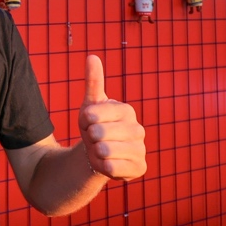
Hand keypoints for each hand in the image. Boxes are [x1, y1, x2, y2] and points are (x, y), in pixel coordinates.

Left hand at [79, 54, 145, 180]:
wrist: (99, 153)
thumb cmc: (95, 125)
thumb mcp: (91, 104)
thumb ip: (93, 81)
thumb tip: (92, 56)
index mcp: (126, 110)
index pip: (92, 114)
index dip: (84, 120)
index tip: (89, 122)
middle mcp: (138, 129)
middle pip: (98, 133)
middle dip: (89, 138)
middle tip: (95, 138)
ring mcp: (141, 149)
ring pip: (105, 151)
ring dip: (95, 152)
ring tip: (100, 149)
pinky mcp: (140, 168)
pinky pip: (112, 168)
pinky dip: (103, 167)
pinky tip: (107, 162)